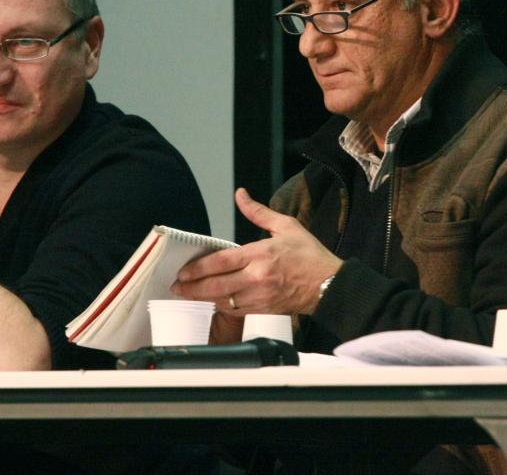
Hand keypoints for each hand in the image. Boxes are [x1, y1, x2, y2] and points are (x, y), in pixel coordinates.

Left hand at [172, 188, 341, 315]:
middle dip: (192, 287)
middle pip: (215, 285)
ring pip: (223, 301)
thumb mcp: (286, 226)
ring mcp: (260, 296)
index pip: (220, 262)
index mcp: (260, 254)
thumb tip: (240, 195)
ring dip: (204, 298)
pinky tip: (214, 301)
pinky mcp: (264, 310)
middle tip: (176, 286)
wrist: (329, 285)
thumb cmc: (309, 255)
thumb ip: (258, 212)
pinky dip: (222, 307)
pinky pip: (235, 311)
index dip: (197, 268)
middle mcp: (257, 278)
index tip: (183, 271)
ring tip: (189, 294)